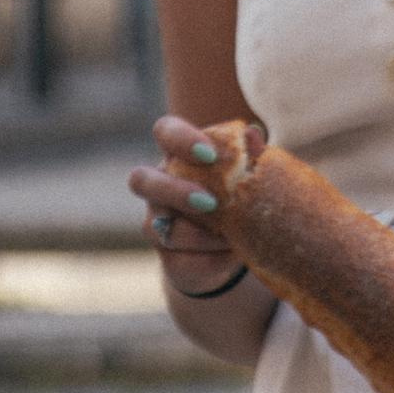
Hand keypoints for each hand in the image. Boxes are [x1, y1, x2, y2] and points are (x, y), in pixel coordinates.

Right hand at [127, 113, 262, 295]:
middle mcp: (158, 187)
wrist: (232, 247)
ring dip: (200, 234)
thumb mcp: (249, 174)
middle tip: (209, 201)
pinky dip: (211, 260)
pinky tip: (231, 254)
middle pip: (140, 180)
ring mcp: (158, 224)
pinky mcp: (169, 259)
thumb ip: (250, 154)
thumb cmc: (239, 195)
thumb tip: (253, 135)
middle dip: (174, 191)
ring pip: (163, 229)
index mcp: (178, 155)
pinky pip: (182, 261)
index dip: (180, 139)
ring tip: (231, 236)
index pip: (165, 131)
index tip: (210, 153)